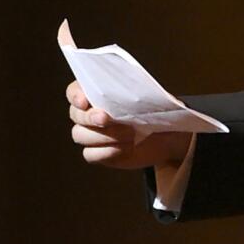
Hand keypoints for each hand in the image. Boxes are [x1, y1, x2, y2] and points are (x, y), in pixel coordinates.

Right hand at [67, 80, 191, 169]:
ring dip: (103, 135)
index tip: (84, 101)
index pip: (75, 91)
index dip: (75, 95)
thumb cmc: (157, 109)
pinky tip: (125, 147)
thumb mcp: (150, 95)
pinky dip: (106, 152)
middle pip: (76, 114)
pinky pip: (90, 154)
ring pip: (80, 135)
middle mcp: (90, 113)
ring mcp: (92, 134)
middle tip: (106, 118)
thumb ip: (136, 90)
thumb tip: (132, 88)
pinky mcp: (98, 154)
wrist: (168, 135)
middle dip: (90, 116)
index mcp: (98, 93)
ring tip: (129, 133)